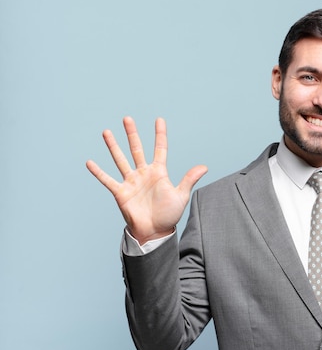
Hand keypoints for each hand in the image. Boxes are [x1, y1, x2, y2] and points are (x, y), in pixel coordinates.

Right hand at [86, 117, 207, 244]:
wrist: (154, 232)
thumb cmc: (169, 215)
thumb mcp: (181, 196)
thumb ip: (189, 179)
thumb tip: (204, 167)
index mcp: (159, 172)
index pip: (160, 149)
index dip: (160, 134)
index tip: (159, 120)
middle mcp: (143, 174)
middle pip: (137, 149)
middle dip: (132, 134)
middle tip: (127, 118)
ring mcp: (131, 182)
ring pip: (120, 159)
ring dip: (113, 146)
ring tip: (106, 132)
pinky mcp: (121, 192)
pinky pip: (107, 180)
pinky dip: (98, 172)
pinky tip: (90, 162)